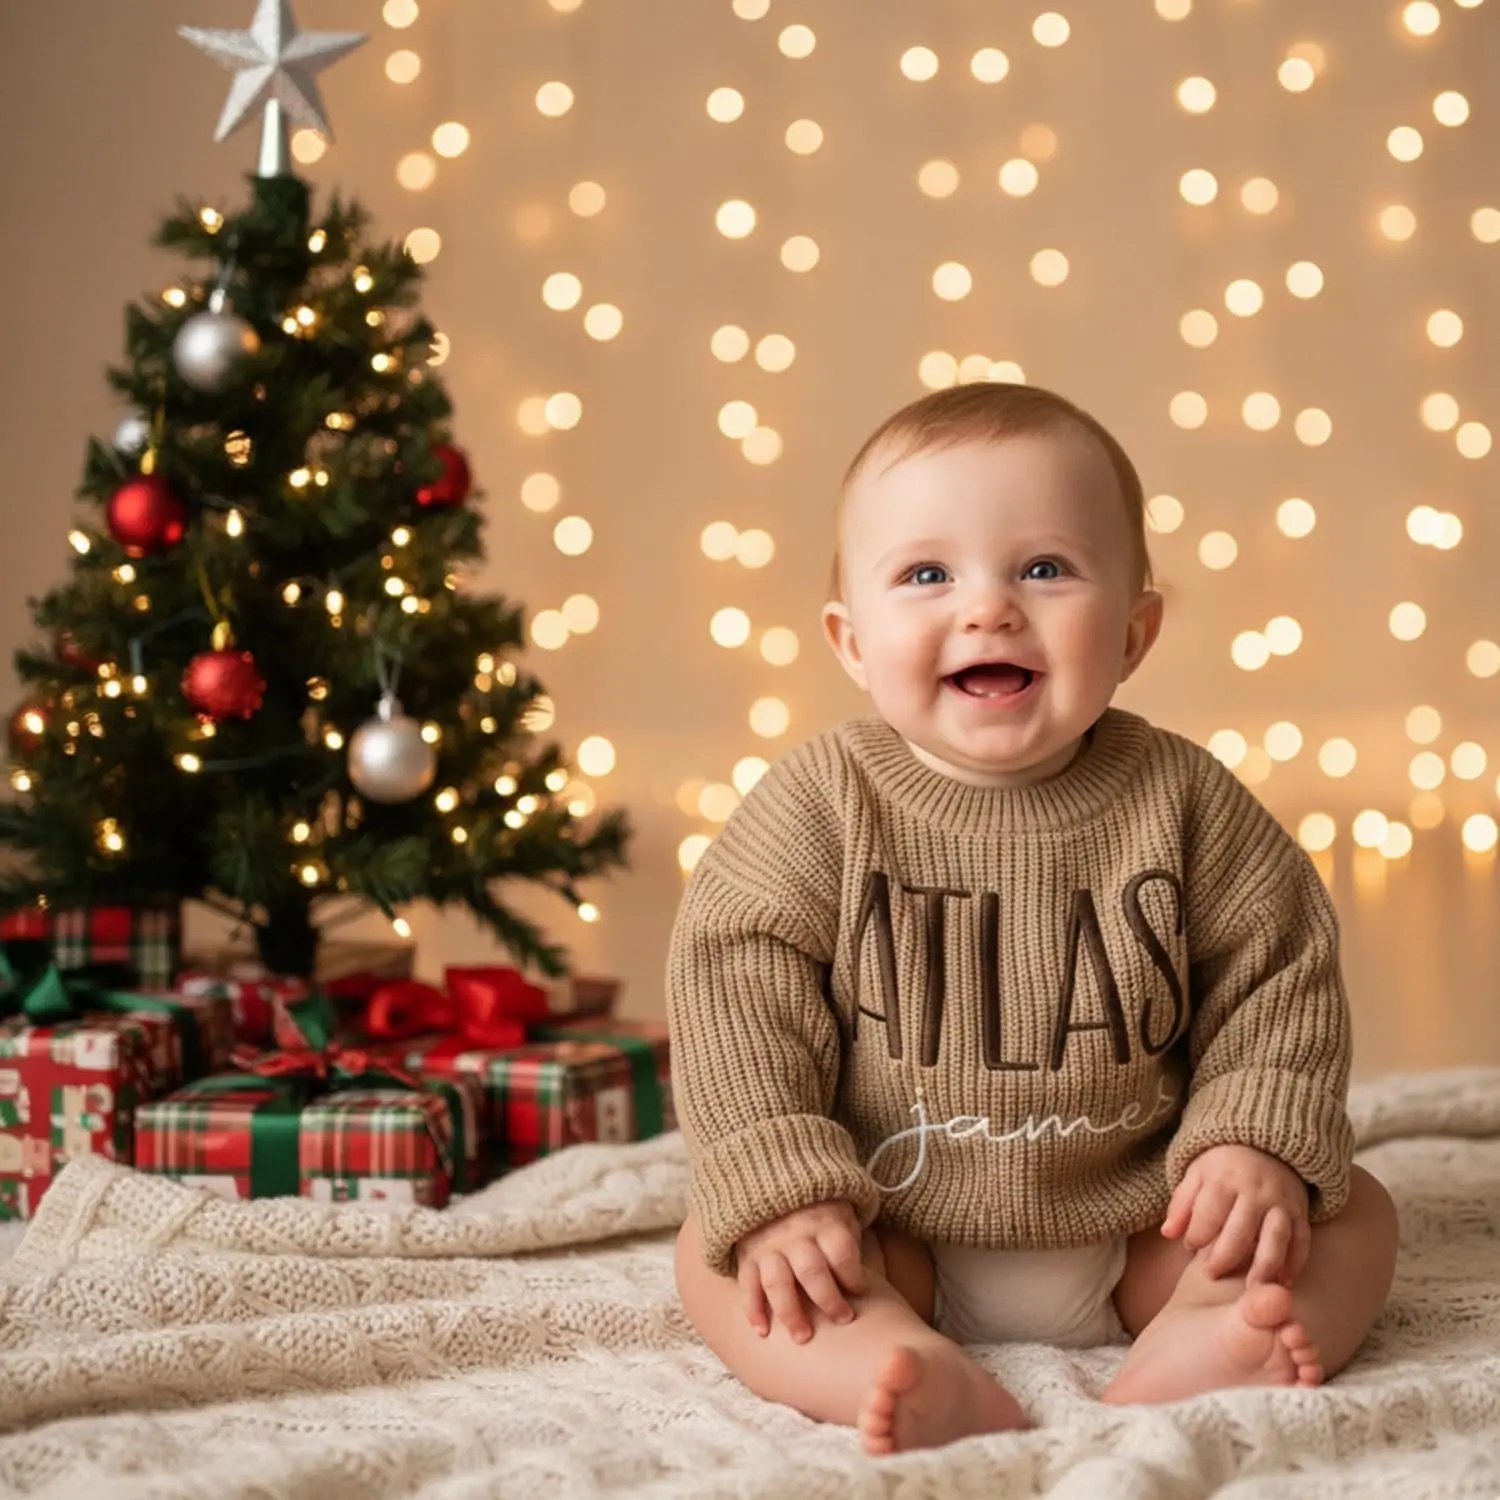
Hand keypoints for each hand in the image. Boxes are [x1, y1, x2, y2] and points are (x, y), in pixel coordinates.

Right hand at [735, 1199, 866, 1342]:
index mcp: (823, 1222)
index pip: (841, 1253)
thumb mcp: (840, 1211)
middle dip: (829, 1301)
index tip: (860, 1291)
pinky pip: (748, 1284)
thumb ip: (850, 1239)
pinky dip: (753, 1309)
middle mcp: (795, 1234)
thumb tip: (864, 1281)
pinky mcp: (747, 1255)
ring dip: (791, 1313)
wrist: (769, 1184)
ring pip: (778, 1283)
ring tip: (803, 1337)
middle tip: (842, 1320)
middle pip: (812, 1272)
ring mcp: (768, 1246)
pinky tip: (762, 1332)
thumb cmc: (818, 1210)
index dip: (853, 1276)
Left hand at [1163, 1143, 1310, 1285]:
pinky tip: (1284, 1282)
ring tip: (1252, 1289)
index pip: (1209, 1212)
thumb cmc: (1223, 1168)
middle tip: (1211, 1274)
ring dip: (1264, 1266)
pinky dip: (1295, 1263)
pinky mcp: (1300, 1213)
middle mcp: (1255, 1191)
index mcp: (1225, 1179)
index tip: (1189, 1246)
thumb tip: (1168, 1233)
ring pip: (1275, 1238)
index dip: (1197, 1233)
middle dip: (1225, 1256)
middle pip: (1241, 1230)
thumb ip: (1181, 1204)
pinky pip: (1302, 1240)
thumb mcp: (1196, 1175)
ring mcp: (1281, 1203)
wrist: (1264, 1146)